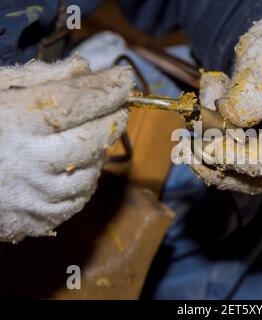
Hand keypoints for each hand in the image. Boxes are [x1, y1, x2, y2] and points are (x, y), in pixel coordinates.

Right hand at [0, 55, 133, 241]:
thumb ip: (40, 77)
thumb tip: (83, 68)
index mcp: (14, 122)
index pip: (76, 102)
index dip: (107, 89)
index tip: (125, 77)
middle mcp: (28, 162)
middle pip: (91, 138)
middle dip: (114, 116)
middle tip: (121, 103)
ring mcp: (35, 195)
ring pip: (91, 170)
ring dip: (101, 147)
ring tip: (97, 130)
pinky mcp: (38, 218)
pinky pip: (79, 197)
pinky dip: (88, 177)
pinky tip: (80, 162)